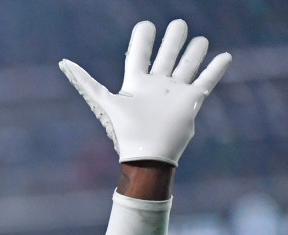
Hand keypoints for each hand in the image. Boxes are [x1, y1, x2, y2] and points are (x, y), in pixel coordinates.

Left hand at [59, 19, 230, 164]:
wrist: (148, 156)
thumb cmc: (125, 131)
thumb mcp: (103, 101)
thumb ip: (85, 82)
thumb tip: (63, 63)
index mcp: (136, 83)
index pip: (139, 54)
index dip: (143, 39)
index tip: (146, 24)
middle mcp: (156, 85)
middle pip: (166, 56)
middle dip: (173, 40)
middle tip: (179, 24)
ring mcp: (174, 93)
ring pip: (187, 66)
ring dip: (194, 52)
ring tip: (199, 40)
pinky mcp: (191, 101)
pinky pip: (206, 81)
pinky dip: (215, 69)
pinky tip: (224, 56)